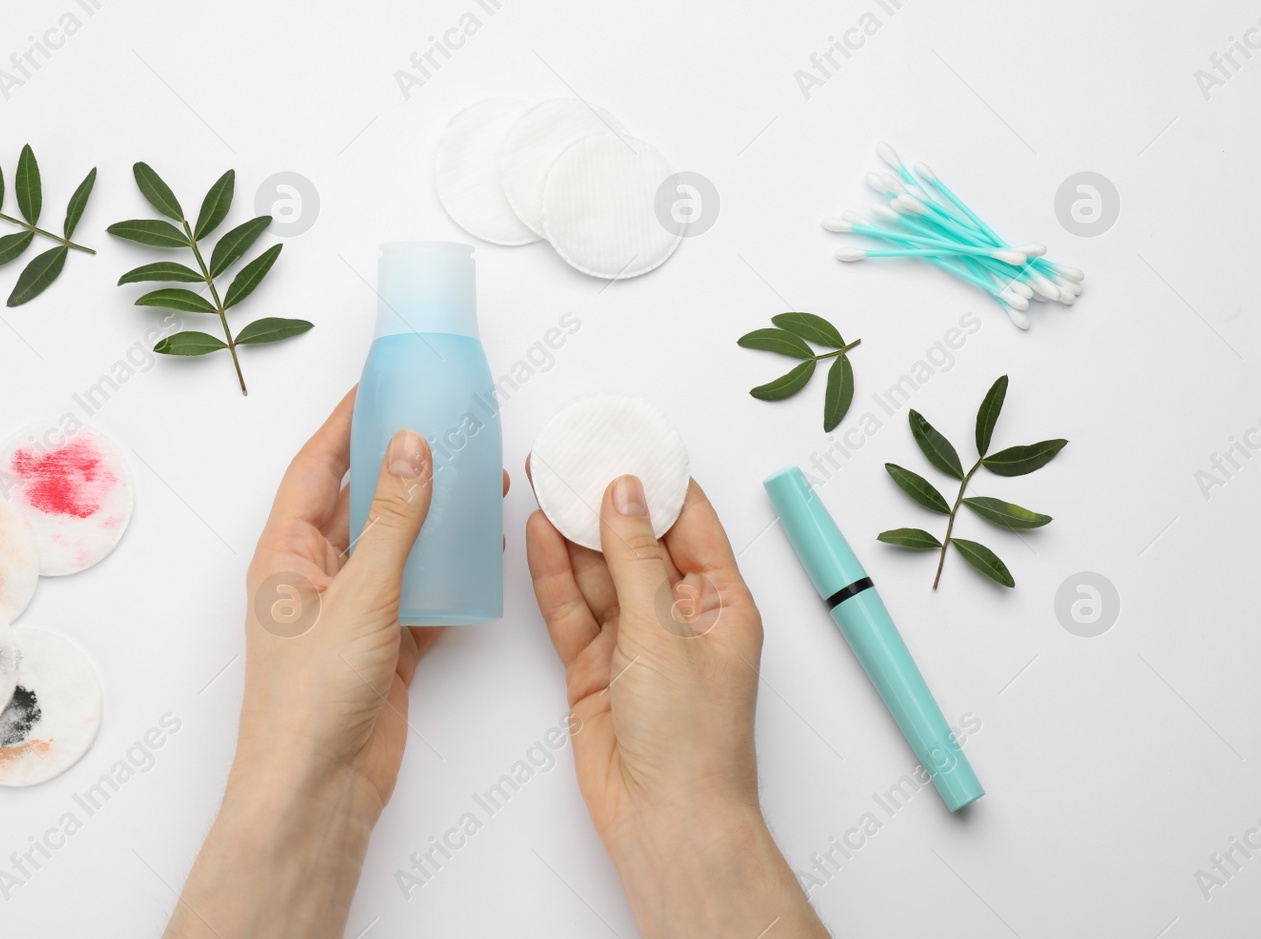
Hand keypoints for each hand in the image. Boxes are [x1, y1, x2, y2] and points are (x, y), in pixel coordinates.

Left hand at [166, 388, 506, 938]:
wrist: (319, 792)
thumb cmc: (313, 700)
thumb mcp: (359, 595)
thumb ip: (393, 521)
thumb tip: (410, 446)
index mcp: (285, 555)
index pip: (318, 468)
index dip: (347, 422)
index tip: (382, 382)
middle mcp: (314, 578)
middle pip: (360, 502)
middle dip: (399, 464)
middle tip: (442, 424)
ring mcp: (350, 614)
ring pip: (396, 548)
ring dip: (432, 518)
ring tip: (477, 481)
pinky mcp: (384, 648)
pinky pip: (420, 594)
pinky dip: (449, 573)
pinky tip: (482, 552)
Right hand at [526, 469, 828, 938]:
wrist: (665, 821)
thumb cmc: (692, 739)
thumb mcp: (664, 633)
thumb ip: (636, 559)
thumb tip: (624, 495)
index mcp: (721, 603)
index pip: (690, 522)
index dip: (658, 480)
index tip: (627, 439)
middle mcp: (678, 618)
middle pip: (637, 542)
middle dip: (605, 500)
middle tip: (571, 455)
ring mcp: (633, 643)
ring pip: (598, 573)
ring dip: (573, 531)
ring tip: (546, 480)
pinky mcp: (593, 669)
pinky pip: (571, 609)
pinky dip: (554, 574)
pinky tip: (539, 535)